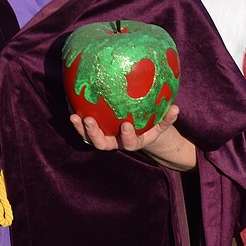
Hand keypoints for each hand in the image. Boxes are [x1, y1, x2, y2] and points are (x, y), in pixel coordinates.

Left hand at [70, 105, 195, 170]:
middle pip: (102, 144)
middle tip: (89, 121)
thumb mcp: (161, 122)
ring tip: (74, 116)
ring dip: (80, 128)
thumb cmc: (151, 123)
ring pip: (89, 137)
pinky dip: (76, 117)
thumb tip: (176, 108)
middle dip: (94, 134)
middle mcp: (115, 141)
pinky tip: (70, 102)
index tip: (126, 125)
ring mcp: (103, 136)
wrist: (139, 127)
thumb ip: (168, 118)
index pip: (129, 143)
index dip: (127, 136)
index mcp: (132, 141)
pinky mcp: (94, 129)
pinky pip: (83, 126)